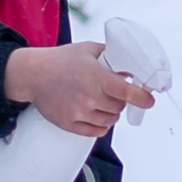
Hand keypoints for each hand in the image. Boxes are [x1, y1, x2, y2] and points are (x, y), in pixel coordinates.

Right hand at [3, 39, 148, 137]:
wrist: (32, 75)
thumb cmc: (58, 61)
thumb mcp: (87, 49)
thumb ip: (110, 55)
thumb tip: (128, 64)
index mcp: (96, 77)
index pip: (127, 92)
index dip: (142, 98)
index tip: (149, 101)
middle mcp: (89, 97)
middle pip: (119, 107)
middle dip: (120, 100)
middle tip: (113, 92)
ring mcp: (79, 112)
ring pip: (109, 121)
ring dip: (110, 113)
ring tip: (101, 102)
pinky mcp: (69, 124)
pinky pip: (96, 132)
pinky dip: (100, 126)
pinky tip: (95, 114)